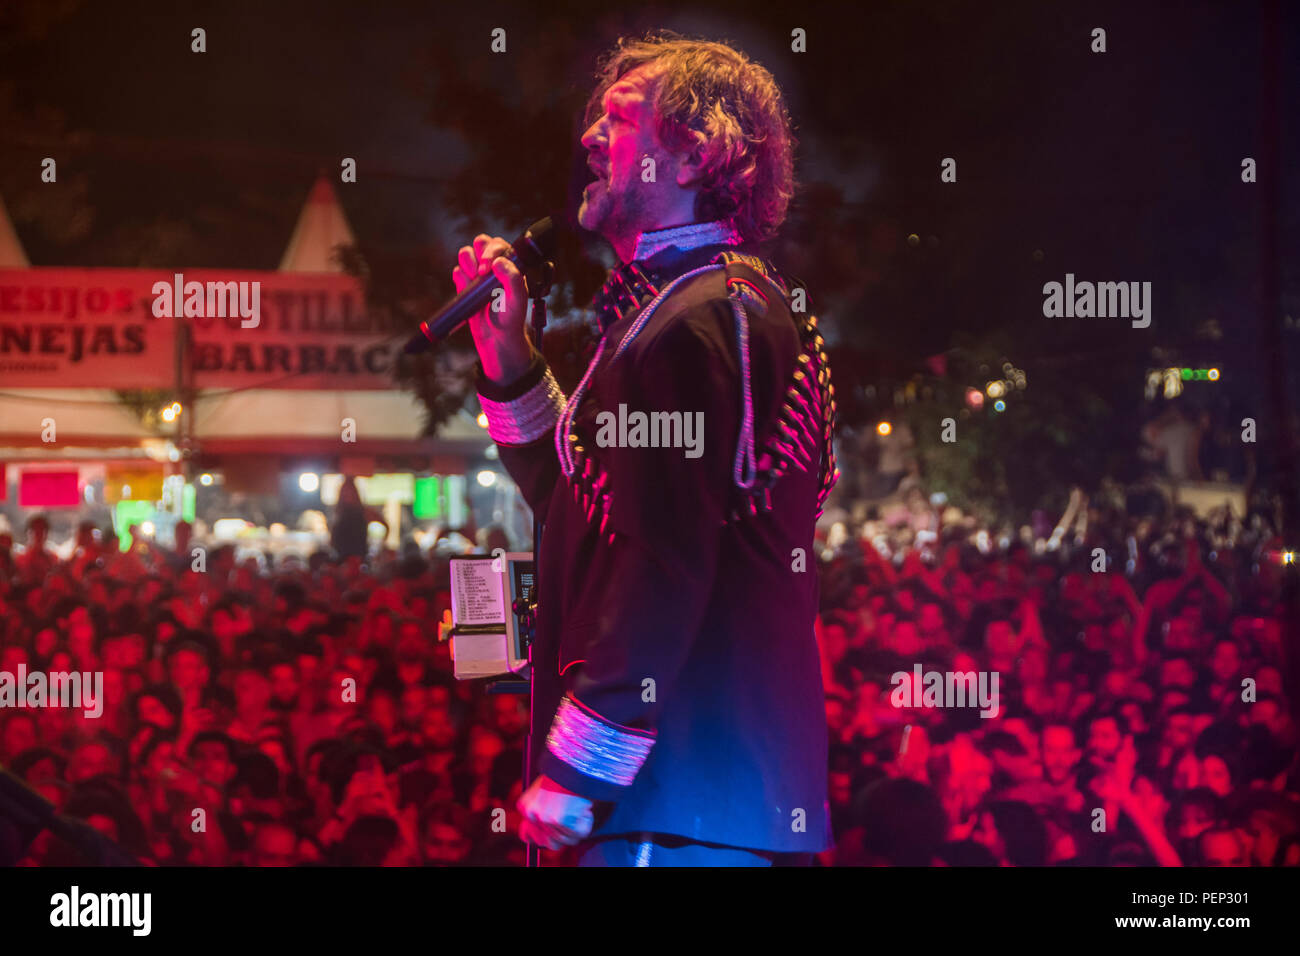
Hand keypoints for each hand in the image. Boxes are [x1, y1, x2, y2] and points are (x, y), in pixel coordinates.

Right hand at [453, 234, 530, 384]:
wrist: (496, 339)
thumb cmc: (511, 319)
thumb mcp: (517, 300)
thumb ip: (513, 279)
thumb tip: (499, 262)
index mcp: (511, 264)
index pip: (498, 244)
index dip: (490, 252)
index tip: (487, 270)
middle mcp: (494, 265)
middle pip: (480, 242)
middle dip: (476, 256)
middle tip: (479, 275)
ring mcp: (479, 273)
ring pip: (466, 254)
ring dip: (467, 266)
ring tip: (474, 285)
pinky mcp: (466, 284)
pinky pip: (457, 271)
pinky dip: (460, 279)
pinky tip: (468, 292)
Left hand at [516, 774, 593, 849]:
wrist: (576, 762)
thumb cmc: (564, 774)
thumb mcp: (544, 790)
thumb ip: (541, 812)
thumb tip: (539, 840)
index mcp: (525, 807)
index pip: (528, 837)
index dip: (544, 836)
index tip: (556, 829)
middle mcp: (533, 815)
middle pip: (550, 844)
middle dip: (564, 834)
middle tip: (573, 818)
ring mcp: (547, 819)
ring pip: (567, 840)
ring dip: (576, 827)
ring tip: (579, 807)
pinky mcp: (563, 820)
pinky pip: (579, 834)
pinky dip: (586, 823)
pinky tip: (584, 807)